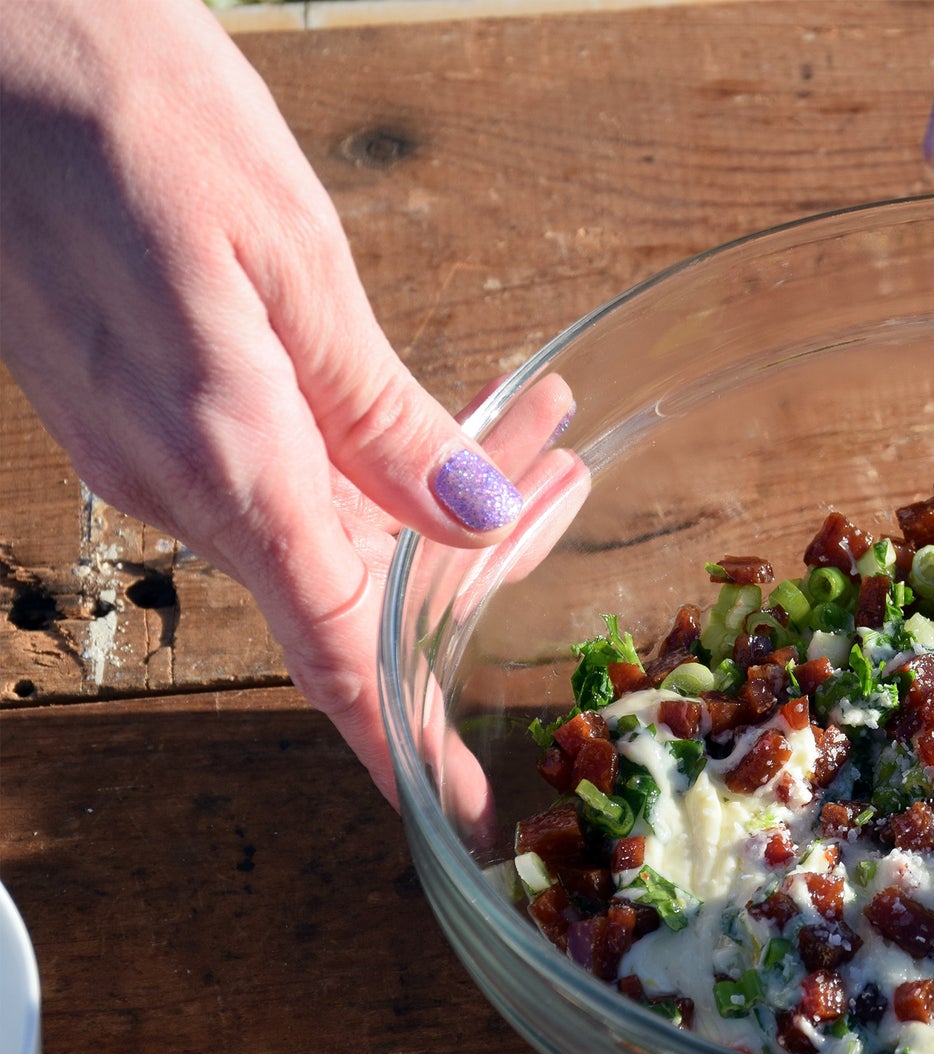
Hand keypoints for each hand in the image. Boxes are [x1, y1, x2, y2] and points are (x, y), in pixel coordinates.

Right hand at [0, 1, 575, 802]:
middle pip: (356, 583)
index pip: (335, 655)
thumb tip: (466, 520)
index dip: (404, 743)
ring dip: (432, 489)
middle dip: (475, 550)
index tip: (464, 810)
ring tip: (528, 419)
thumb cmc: (126, 117)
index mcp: (227, 464)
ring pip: (324, 521)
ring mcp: (146, 451)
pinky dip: (364, 456)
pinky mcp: (135, 407)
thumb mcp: (291, 261)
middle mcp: (178, 484)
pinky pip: (274, 475)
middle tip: (562, 472)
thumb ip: (381, 414)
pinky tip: (423, 407)